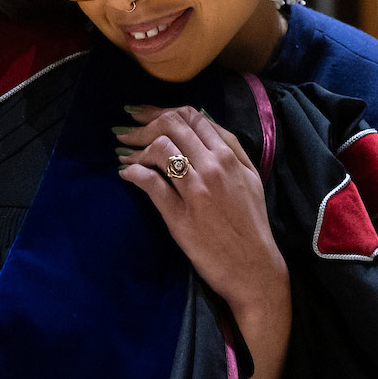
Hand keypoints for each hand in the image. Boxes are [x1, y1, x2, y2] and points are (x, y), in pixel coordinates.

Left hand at [115, 105, 290, 378]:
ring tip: (124, 154)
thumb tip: (202, 121)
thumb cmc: (250, 224)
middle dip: (143, 124)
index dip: (162, 111)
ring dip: (135, 147)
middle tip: (127, 131)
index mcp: (231, 155)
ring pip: (159, 150)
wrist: (253, 267)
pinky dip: (133, 172)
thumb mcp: (249, 178)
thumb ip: (230, 148)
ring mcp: (195, 189)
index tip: (144, 114)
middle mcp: (213, 166)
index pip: (192, 116)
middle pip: (171, 126)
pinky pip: (150, 183)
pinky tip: (126, 173)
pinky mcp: (179, 214)